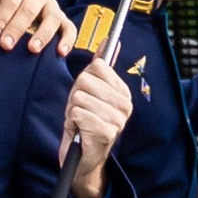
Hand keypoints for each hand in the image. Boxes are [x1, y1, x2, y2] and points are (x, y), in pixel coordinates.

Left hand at [0, 0, 67, 54]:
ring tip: (32, 49)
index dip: (3, 17)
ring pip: (52, 18)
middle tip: (5, 46)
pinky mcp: (60, 20)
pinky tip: (60, 52)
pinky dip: (67, 40)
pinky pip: (69, 28)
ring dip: (43, 34)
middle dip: (18, 28)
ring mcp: (52, 5)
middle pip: (31, 9)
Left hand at [59, 55, 132, 193]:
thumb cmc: (85, 122)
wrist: (82, 158)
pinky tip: (79, 130)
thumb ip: (100, 68)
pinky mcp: (106, 133)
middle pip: (86, 80)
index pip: (98, 66)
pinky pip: (79, 113)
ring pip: (80, 97)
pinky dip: (73, 122)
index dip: (84, 79)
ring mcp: (117, 120)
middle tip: (81, 110)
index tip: (86, 93)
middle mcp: (125, 105)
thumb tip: (108, 40)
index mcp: (123, 93)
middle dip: (76, 95)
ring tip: (80, 121)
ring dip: (73, 110)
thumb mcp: (90, 92)